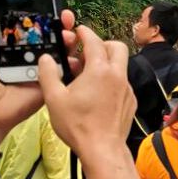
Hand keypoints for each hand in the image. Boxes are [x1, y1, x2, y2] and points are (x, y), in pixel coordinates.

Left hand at [0, 2, 77, 141]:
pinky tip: (75, 58)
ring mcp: (44, 70)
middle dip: (63, 26)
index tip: (53, 8)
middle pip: (53, 37)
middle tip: (66, 19)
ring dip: (70, 42)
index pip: (35, 28)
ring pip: (62, 52)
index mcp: (17, 47)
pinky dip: (73, 65)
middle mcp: (33, 56)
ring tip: (69, 37)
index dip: (46, 17)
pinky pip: (65, 74)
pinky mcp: (51, 84)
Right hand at [36, 24, 134, 156]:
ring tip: (87, 75)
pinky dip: (111, 80)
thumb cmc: (77, 124)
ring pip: (120, 66)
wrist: (102, 149)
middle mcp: (118, 75)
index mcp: (100, 70)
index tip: (79, 30)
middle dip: (103, 43)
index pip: (94, 41)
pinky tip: (97, 93)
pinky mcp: (131, 101)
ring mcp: (127, 88)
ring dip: (106, 63)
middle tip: (87, 50)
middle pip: (117, 47)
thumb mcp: (54, 98)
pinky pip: (122, 82)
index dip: (85, 33)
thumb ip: (48, 74)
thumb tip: (46, 58)